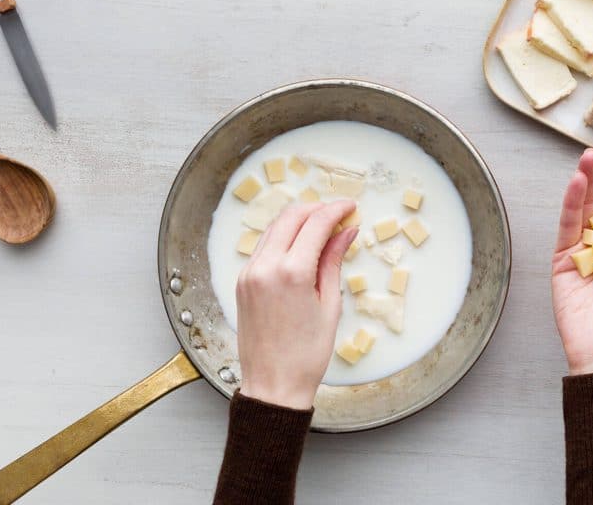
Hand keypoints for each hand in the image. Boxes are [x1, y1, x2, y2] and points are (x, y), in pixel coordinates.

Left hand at [236, 200, 357, 408]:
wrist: (273, 385)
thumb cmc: (306, 355)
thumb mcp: (330, 305)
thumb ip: (334, 261)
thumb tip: (346, 232)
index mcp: (291, 273)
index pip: (316, 223)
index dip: (336, 210)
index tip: (350, 207)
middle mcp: (265, 267)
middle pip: (291, 216)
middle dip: (317, 209)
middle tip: (339, 214)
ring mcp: (249, 273)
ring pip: (274, 228)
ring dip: (299, 220)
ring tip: (322, 227)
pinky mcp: (242, 281)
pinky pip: (263, 246)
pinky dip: (283, 237)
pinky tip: (301, 244)